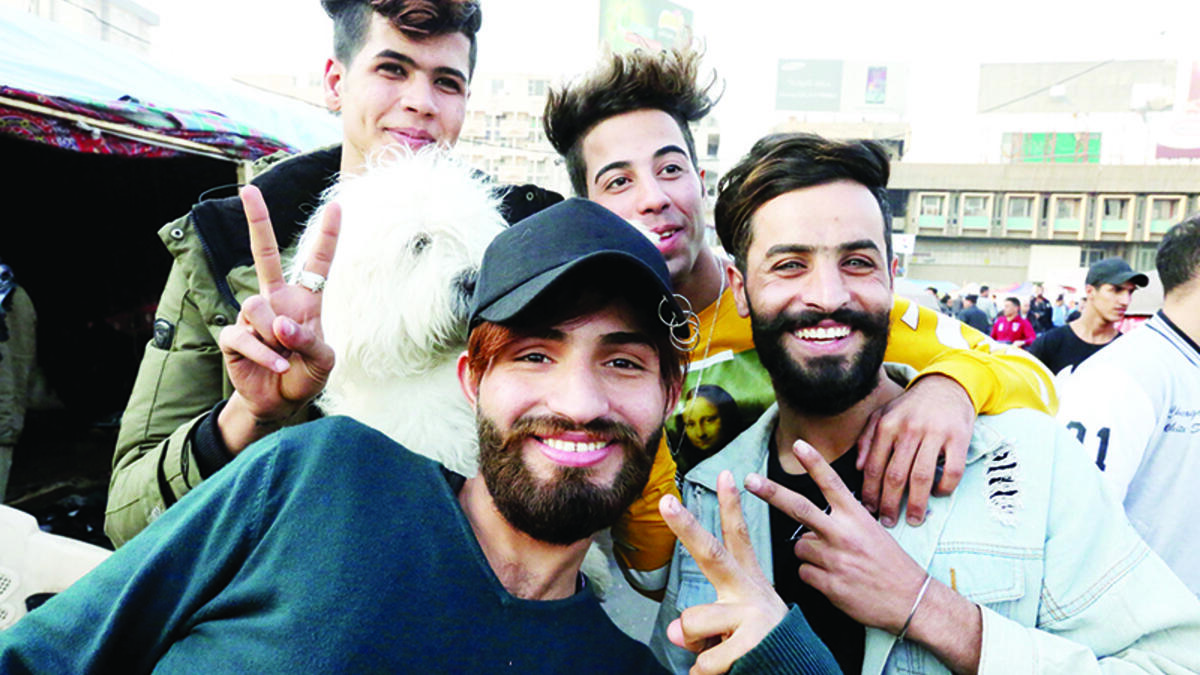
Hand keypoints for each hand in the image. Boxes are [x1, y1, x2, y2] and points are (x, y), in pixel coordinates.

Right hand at [216, 185, 339, 452]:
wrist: (279, 403)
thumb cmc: (305, 376)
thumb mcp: (323, 361)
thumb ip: (310, 341)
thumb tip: (281, 324)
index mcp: (304, 300)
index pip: (316, 263)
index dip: (327, 237)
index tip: (336, 206)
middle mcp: (276, 300)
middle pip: (264, 254)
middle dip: (257, 221)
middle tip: (248, 189)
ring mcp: (252, 316)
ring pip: (258, 308)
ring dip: (275, 335)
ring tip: (285, 355)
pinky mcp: (233, 335)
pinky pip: (245, 335)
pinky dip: (264, 352)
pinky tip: (277, 364)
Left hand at [660, 471, 786, 674]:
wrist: (798, 672)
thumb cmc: (759, 642)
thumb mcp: (730, 625)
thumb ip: (698, 623)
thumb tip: (676, 632)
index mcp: (747, 580)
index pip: (737, 537)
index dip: (730, 505)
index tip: (725, 473)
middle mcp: (750, 591)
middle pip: (712, 553)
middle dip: (686, 526)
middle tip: (665, 501)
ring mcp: (753, 616)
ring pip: (693, 620)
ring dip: (696, 644)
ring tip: (717, 652)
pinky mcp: (753, 644)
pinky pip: (704, 661)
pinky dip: (705, 673)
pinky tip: (726, 670)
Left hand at [746, 440, 927, 633]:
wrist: (911, 601)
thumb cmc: (891, 565)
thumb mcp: (873, 531)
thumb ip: (843, 522)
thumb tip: (813, 521)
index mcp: (857, 517)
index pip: (832, 483)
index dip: (815, 462)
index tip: (798, 444)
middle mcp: (844, 534)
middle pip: (799, 508)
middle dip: (771, 492)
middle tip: (750, 480)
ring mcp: (835, 559)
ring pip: (799, 547)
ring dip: (808, 553)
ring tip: (833, 562)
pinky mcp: (829, 584)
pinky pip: (804, 573)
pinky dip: (812, 576)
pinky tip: (834, 580)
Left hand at [855, 374, 971, 526]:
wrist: (946, 386)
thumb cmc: (911, 407)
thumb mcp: (882, 414)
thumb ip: (866, 438)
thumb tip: (858, 467)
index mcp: (887, 426)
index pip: (874, 466)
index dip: (870, 492)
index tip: (868, 510)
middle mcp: (909, 430)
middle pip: (895, 475)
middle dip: (889, 503)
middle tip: (887, 522)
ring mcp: (935, 434)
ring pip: (922, 476)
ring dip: (916, 503)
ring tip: (913, 519)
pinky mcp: (958, 438)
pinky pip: (952, 470)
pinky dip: (945, 487)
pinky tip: (939, 495)